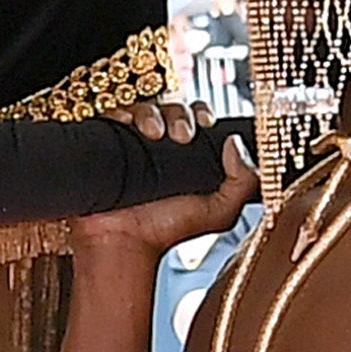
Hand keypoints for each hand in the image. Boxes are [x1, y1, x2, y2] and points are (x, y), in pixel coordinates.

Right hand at [73, 125, 253, 274]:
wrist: (125, 243)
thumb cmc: (167, 232)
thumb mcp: (221, 212)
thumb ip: (244, 181)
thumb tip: (236, 143)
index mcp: (189, 154)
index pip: (198, 117)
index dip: (203, 114)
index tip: (205, 124)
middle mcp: (161, 145)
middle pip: (173, 107)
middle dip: (180, 114)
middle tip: (182, 136)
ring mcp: (132, 144)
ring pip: (144, 108)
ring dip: (151, 113)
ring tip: (153, 133)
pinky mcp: (106, 145)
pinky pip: (111, 116)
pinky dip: (120, 113)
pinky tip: (126, 123)